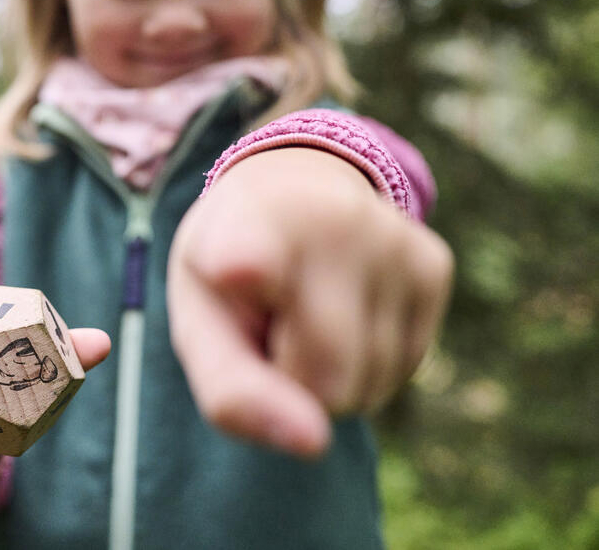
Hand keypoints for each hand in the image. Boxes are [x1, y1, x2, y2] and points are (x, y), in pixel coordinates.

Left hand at [167, 148, 452, 457]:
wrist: (288, 190)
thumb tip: (314, 443)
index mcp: (245, 225)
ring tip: (305, 310)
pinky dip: (369, 360)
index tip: (234, 266)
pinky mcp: (434, 264)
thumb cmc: (228, 271)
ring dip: (331, 374)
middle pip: (327, 382)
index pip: (249, 261)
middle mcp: (328, 222)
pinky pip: (404, 368)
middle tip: (271, 326)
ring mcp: (392, 240)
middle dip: (294, 383)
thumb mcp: (200, 321)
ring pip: (369, 386)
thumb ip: (232, 390)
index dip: (245, 270)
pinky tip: (346, 306)